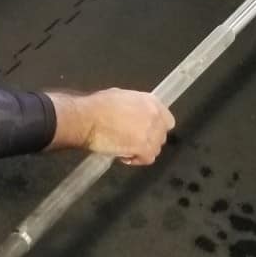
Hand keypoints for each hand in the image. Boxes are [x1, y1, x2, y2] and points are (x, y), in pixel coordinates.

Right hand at [47, 89, 174, 165]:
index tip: (147, 131)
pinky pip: (147, 159)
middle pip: (161, 136)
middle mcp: (154, 117)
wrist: (87, 118)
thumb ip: (135, 106)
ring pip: (155, 149)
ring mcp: (150, 133)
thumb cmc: (98, 105)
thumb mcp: (121, 97)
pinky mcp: (143, 148)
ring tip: (126, 148)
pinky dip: (136, 160)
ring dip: (142, 150)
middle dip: (149, 139)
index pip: (167, 120)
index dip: (157, 128)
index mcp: (151, 102)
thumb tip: (135, 114)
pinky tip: (124, 156)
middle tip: (133, 140)